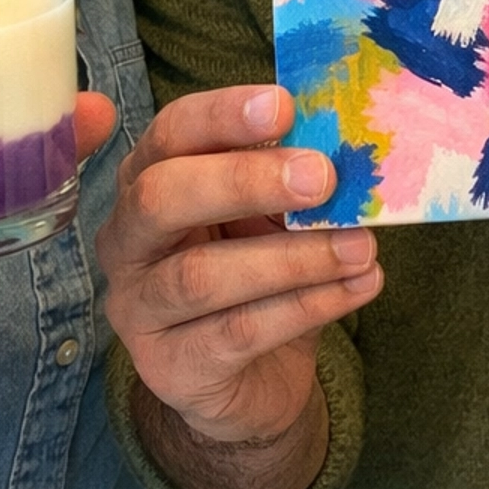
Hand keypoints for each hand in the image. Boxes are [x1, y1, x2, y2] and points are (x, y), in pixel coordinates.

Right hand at [96, 84, 380, 450]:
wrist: (254, 382)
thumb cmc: (260, 277)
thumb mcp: (273, 218)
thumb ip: (292, 180)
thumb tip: (346, 140)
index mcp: (147, 183)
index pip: (168, 135)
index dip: (220, 116)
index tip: (283, 106)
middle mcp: (127, 243)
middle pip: (161, 199)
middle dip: (243, 181)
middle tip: (322, 177)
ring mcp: (139, 310)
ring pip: (202, 275)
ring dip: (294, 257)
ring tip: (361, 246)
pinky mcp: (170, 368)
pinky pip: (238, 332)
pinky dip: (307, 306)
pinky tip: (358, 286)